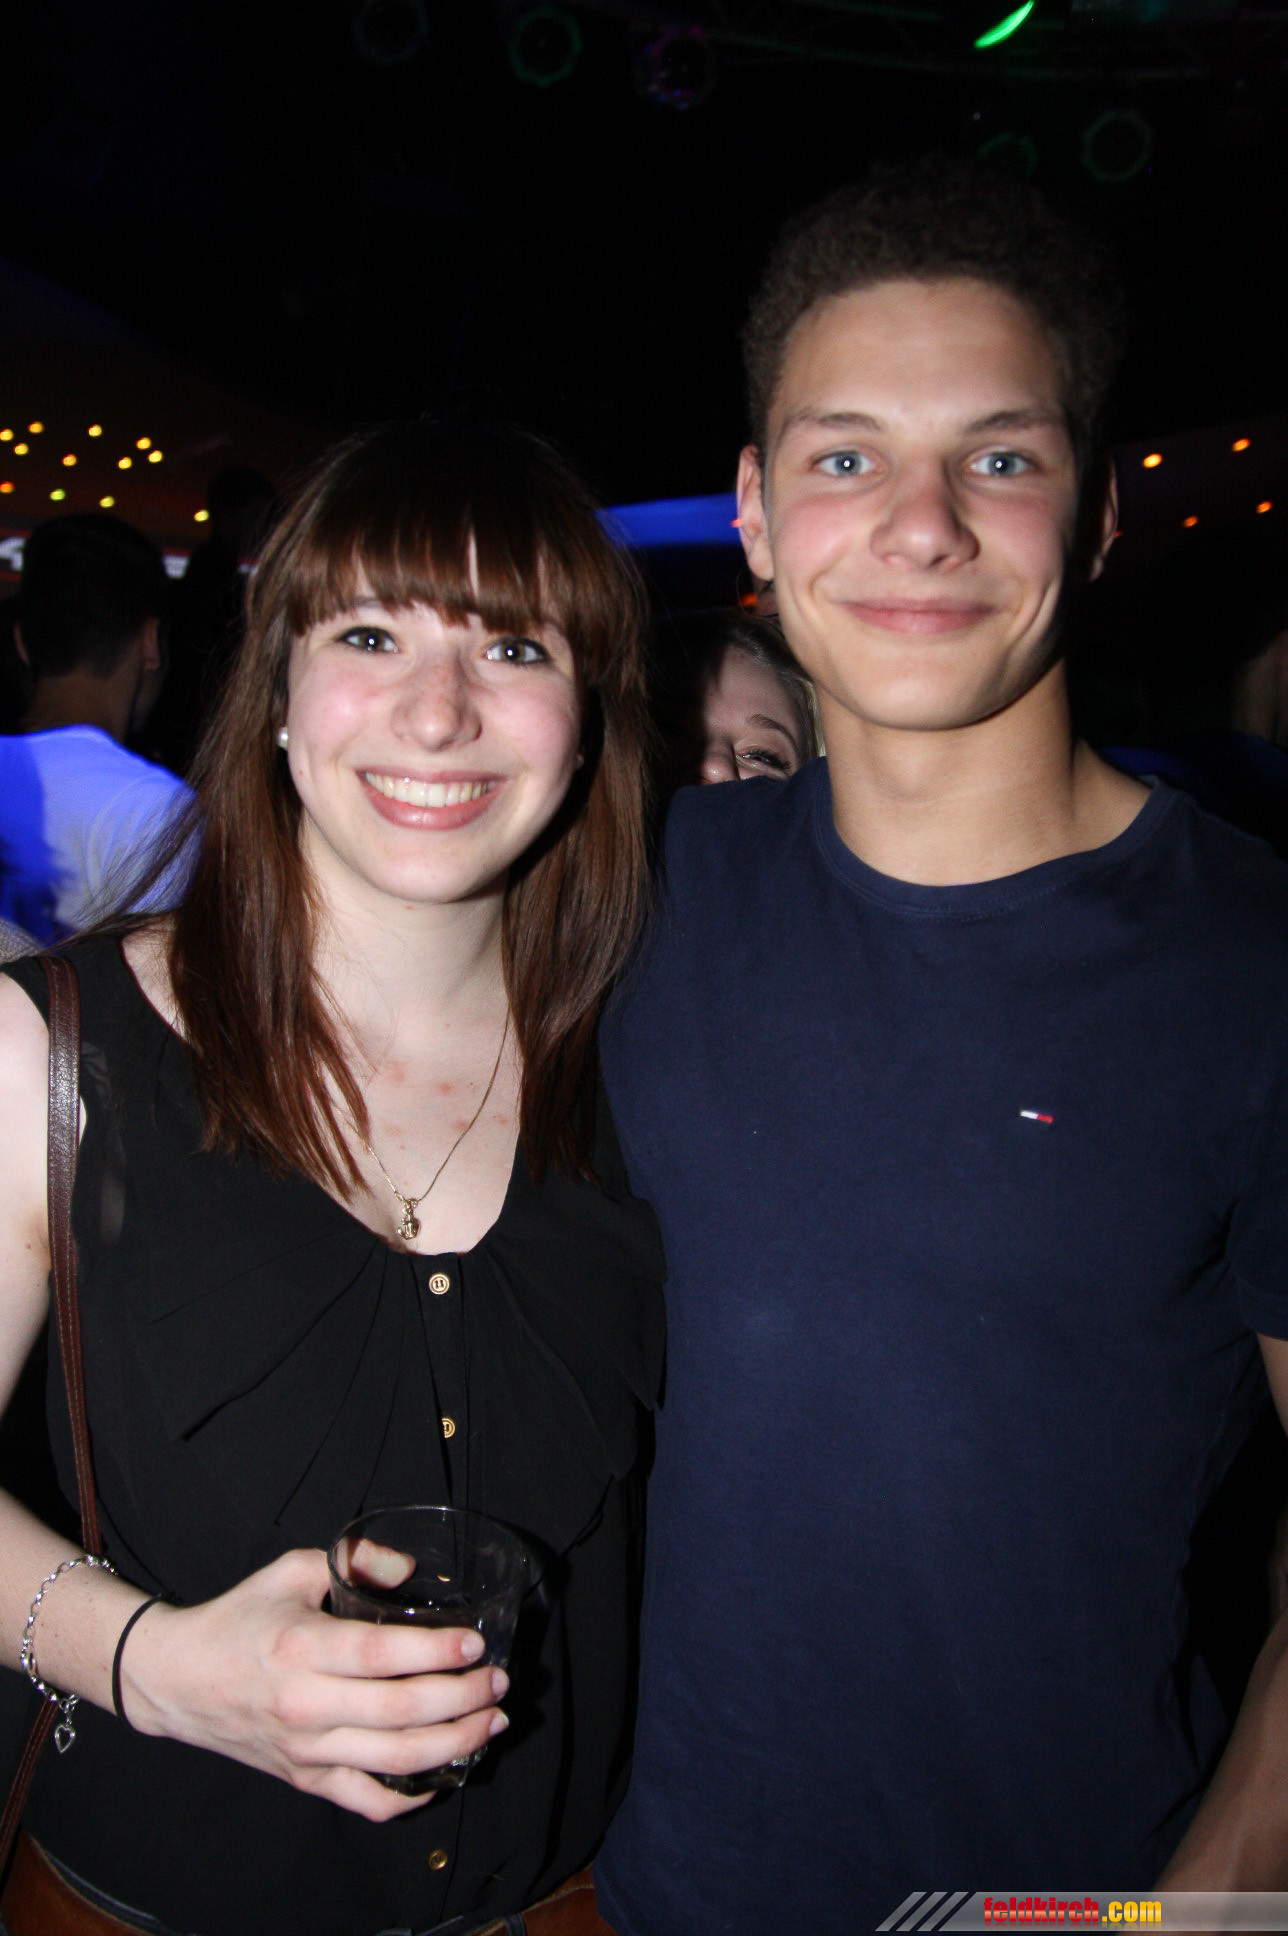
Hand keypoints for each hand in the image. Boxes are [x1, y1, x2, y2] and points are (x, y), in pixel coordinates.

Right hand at [117, 1549, 507, 1819]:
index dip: (436, 1652)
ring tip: (491, 1722)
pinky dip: (411, 1796)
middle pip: (401, 1713)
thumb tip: (410, 1570)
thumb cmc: (240, 1618)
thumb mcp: (293, 1570)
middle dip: (464, 1700)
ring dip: (455, 1745)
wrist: (177, 1678)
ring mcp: (304, 1750)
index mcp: (301, 1646)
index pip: (382, 1656)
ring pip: (394, 1762)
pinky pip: (367, 1801)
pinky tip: (443, 1772)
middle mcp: (304, 1704)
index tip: (475, 1643)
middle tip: (500, 1682)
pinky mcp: (303, 1779)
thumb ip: (354, 1560)